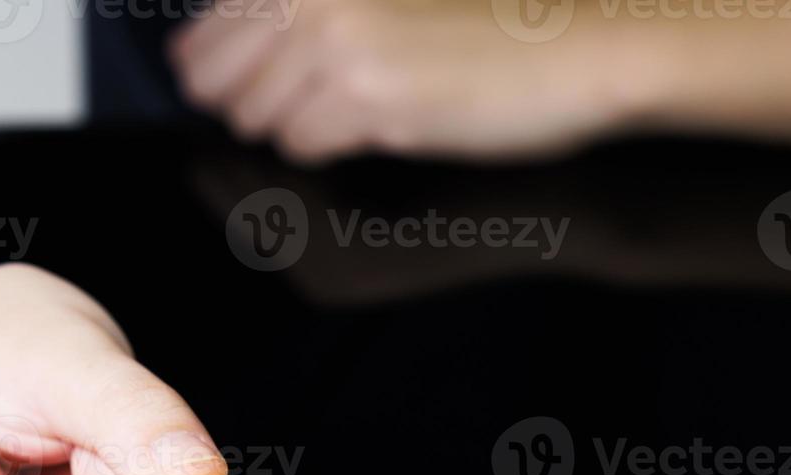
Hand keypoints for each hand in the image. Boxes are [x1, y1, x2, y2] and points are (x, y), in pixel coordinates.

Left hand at [167, 0, 626, 162]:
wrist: (580, 41)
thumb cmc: (495, 14)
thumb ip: (308, 11)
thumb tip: (219, 54)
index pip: (210, 25)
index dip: (214, 66)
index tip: (233, 83)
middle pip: (218, 80)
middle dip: (248, 101)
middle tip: (301, 103)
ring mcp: (339, 45)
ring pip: (257, 118)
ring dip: (294, 125)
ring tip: (353, 106)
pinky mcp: (369, 99)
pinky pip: (303, 145)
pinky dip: (328, 146)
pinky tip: (377, 121)